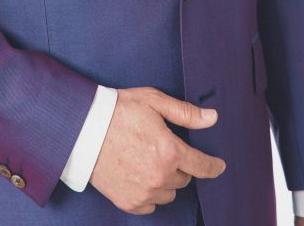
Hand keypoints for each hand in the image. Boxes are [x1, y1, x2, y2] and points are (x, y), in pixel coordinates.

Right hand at [89, 86, 224, 214]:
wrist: (84, 128)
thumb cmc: (119, 110)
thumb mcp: (154, 101)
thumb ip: (185, 113)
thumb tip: (212, 117)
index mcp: (169, 150)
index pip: (202, 166)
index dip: (213, 166)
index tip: (218, 166)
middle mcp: (159, 176)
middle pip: (184, 178)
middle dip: (179, 164)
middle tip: (162, 148)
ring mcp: (144, 191)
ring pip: (169, 192)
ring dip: (165, 179)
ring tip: (148, 160)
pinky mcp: (129, 202)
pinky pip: (152, 203)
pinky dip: (150, 192)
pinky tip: (140, 174)